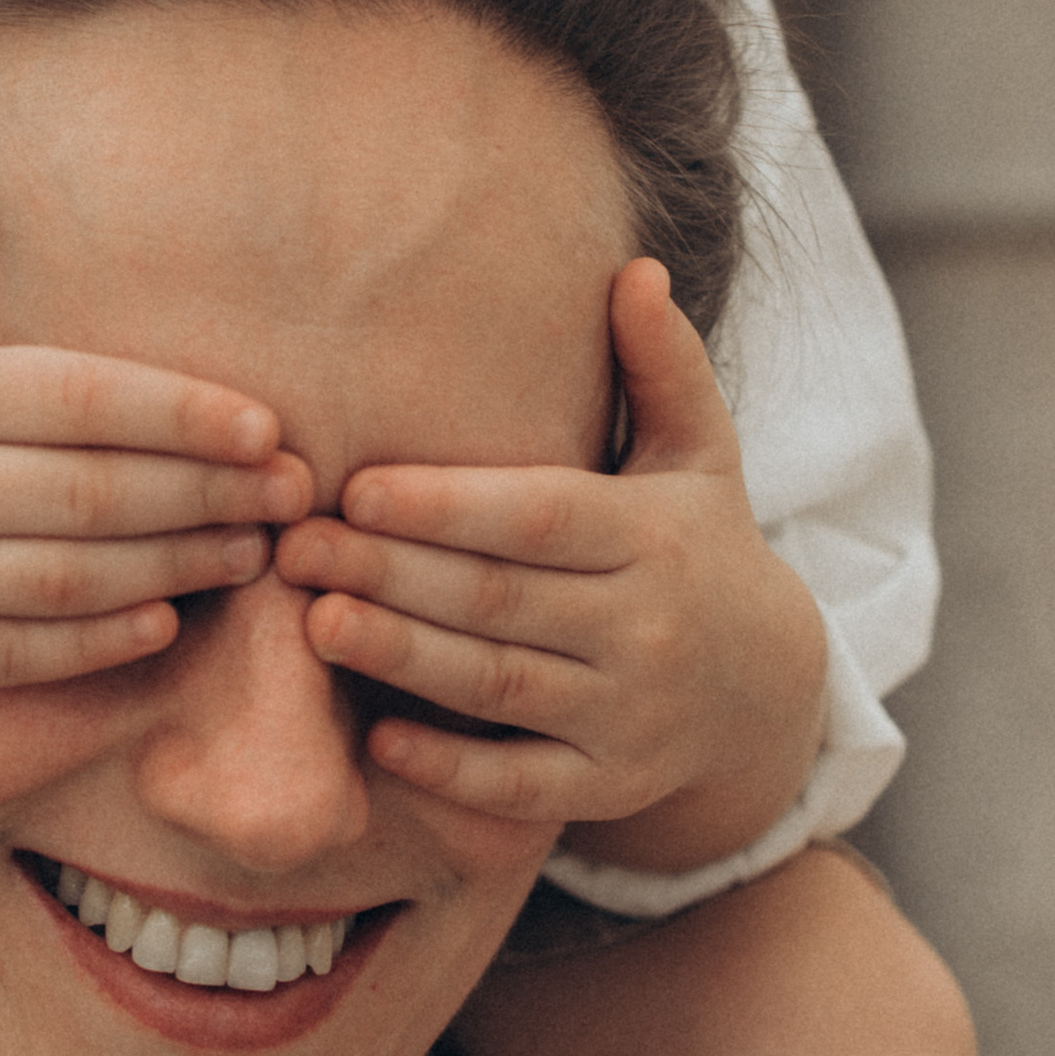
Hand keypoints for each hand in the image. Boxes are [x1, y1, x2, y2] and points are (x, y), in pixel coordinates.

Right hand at [0, 104, 311, 689]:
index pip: (74, 402)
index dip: (178, 414)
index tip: (266, 424)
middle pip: (89, 497)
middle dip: (205, 497)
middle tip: (297, 494)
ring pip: (63, 582)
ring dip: (172, 570)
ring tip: (255, 551)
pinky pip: (10, 656)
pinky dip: (92, 643)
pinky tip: (164, 617)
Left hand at [275, 258, 824, 854]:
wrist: (762, 692)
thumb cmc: (695, 546)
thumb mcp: (697, 454)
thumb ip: (663, 364)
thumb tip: (635, 268)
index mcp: (655, 534)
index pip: (539, 517)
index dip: (446, 505)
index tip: (356, 486)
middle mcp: (648, 627)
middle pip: (500, 600)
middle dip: (390, 573)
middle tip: (292, 546)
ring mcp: (629, 716)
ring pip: (498, 687)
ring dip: (402, 657)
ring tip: (314, 620)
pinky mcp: (609, 786)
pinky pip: (522, 787)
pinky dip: (453, 770)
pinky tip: (380, 736)